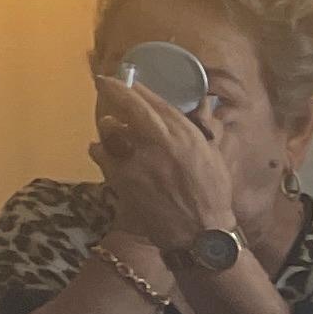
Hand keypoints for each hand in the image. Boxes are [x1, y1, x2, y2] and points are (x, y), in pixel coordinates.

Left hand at [90, 78, 235, 254]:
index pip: (158, 103)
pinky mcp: (123, 177)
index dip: (138, 89)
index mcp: (186, 135)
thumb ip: (200, 130)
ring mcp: (140, 159)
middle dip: (114, 90)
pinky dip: (100, 150)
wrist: (199, 232)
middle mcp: (162, 142)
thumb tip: (202, 105)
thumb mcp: (213, 157)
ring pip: (112, 129)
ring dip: (108, 125)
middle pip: (132, 107)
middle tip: (102, 82)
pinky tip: (100, 150)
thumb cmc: (212, 195)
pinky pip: (102, 155)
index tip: (126, 80)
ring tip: (109, 125)